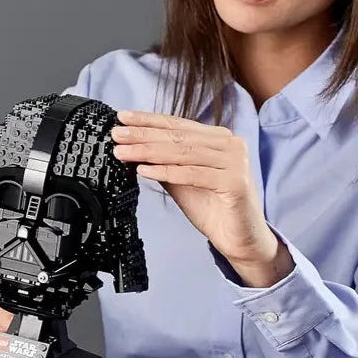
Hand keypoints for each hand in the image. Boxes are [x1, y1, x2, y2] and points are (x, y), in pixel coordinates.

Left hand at [112, 110, 293, 286]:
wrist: (241, 239)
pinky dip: (166, 172)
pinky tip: (144, 171)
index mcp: (219, 138)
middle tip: (116, 134)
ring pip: (183, 153)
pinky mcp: (234, 182)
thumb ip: (164, 162)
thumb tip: (133, 147)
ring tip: (123, 152)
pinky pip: (193, 174)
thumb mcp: (183, 180)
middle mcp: (230, 144)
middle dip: (143, 135)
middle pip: (178, 137)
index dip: (148, 120)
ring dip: (148, 152)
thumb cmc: (214, 208)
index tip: (122, 118)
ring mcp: (235, 162)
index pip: (178, 124)